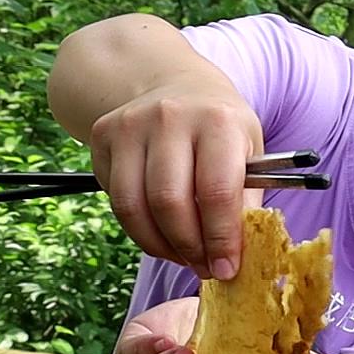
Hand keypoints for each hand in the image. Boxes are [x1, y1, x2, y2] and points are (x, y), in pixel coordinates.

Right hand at [88, 87, 264, 279]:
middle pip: (169, 202)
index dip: (221, 239)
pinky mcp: (103, 136)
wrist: (172, 84)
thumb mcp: (250, 150)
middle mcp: (170, 118)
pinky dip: (139, 229)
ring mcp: (131, 125)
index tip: (226, 269)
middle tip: (204, 267)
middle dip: (188, 247)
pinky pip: (116, 200)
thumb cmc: (219, 127)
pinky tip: (161, 234)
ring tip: (182, 256)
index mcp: (218, 121)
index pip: (216, 191)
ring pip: (134, 206)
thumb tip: (238, 255)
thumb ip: (246, 199)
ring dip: (160, 245)